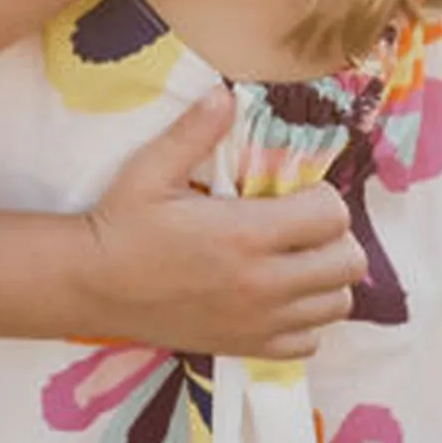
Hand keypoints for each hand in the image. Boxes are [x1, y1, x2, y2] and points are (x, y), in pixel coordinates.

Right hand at [76, 87, 364, 357]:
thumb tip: (225, 94)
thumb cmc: (122, 224)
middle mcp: (263, 283)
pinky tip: (277, 297)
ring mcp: (259, 322)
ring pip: (336, 304)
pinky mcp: (248, 347)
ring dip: (324, 278)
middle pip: (348, 263)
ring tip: (293, 259)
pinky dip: (304, 319)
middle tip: (302, 225)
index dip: (322, 197)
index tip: (297, 192)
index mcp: (246, 233)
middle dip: (334, 237)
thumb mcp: (151, 170)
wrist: (93, 285)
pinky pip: (309, 342)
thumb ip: (194, 132)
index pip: (332, 216)